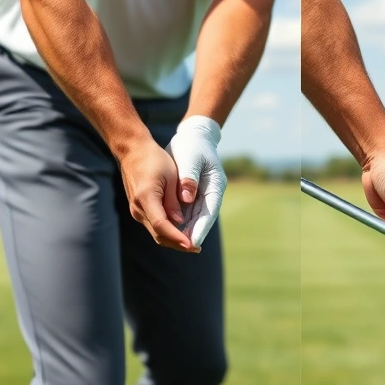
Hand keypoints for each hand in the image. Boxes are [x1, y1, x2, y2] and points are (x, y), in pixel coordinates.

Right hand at [120, 140, 198, 252]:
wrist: (133, 151)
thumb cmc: (154, 159)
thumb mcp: (171, 176)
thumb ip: (174, 200)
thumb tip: (179, 222)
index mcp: (146, 197)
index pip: (162, 225)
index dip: (177, 237)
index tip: (191, 245)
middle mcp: (138, 207)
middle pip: (159, 234)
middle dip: (178, 244)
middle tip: (196, 248)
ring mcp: (136, 210)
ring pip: (155, 232)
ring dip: (173, 240)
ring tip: (191, 243)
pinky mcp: (138, 209)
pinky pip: (153, 225)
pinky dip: (167, 231)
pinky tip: (180, 232)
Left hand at [165, 115, 226, 246]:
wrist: (193, 136)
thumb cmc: (193, 145)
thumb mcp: (191, 159)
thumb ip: (189, 179)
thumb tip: (187, 199)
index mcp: (216, 186)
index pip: (208, 213)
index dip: (200, 229)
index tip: (193, 243)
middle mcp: (211, 194)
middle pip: (202, 220)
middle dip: (192, 234)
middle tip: (183, 248)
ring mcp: (202, 196)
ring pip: (193, 218)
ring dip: (184, 230)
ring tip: (175, 243)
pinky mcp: (192, 195)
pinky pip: (185, 212)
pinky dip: (178, 221)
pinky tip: (169, 228)